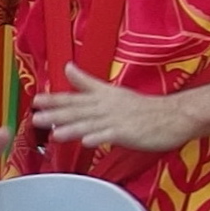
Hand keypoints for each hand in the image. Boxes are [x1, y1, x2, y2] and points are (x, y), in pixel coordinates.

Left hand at [29, 69, 203, 156]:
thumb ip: (88, 82)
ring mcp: (117, 120)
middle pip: (78, 110)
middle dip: (56, 114)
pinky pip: (111, 136)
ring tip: (53, 133)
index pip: (74, 97)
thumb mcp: (113, 91)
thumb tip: (68, 68)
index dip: (55, 99)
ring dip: (71, 128)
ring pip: (90, 124)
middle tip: (36, 117)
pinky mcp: (128, 132)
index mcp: (103, 97)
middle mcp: (107, 106)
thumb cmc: (143, 108)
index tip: (36, 100)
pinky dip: (99, 138)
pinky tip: (86, 142)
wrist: (173, 116)